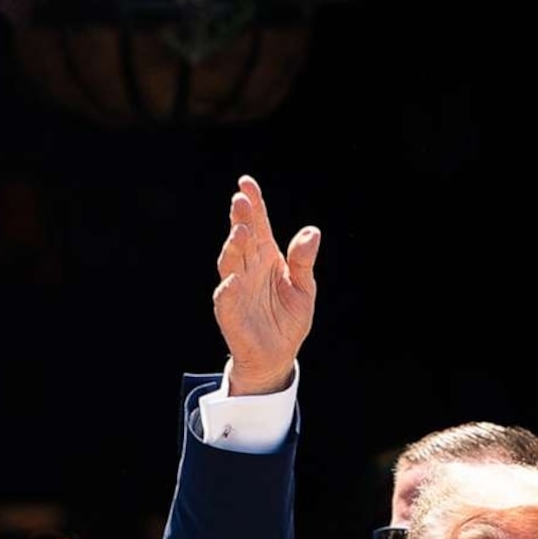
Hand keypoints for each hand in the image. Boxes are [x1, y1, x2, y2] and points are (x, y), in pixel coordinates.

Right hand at [211, 175, 318, 397]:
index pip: (258, 224)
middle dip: (240, 218)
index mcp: (266, 256)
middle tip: (240, 200)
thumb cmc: (288, 319)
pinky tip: (233, 279)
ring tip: (241, 231)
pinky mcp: (229, 311)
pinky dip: (227, 288)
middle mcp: (248, 267)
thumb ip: (303, 261)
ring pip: (230, 261)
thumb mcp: (304, 288)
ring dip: (233, 245)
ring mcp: (236, 287)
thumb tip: (312, 231)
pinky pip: (225, 297)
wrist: (277, 356)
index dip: (253, 203)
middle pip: (242, 238)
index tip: (246, 182)